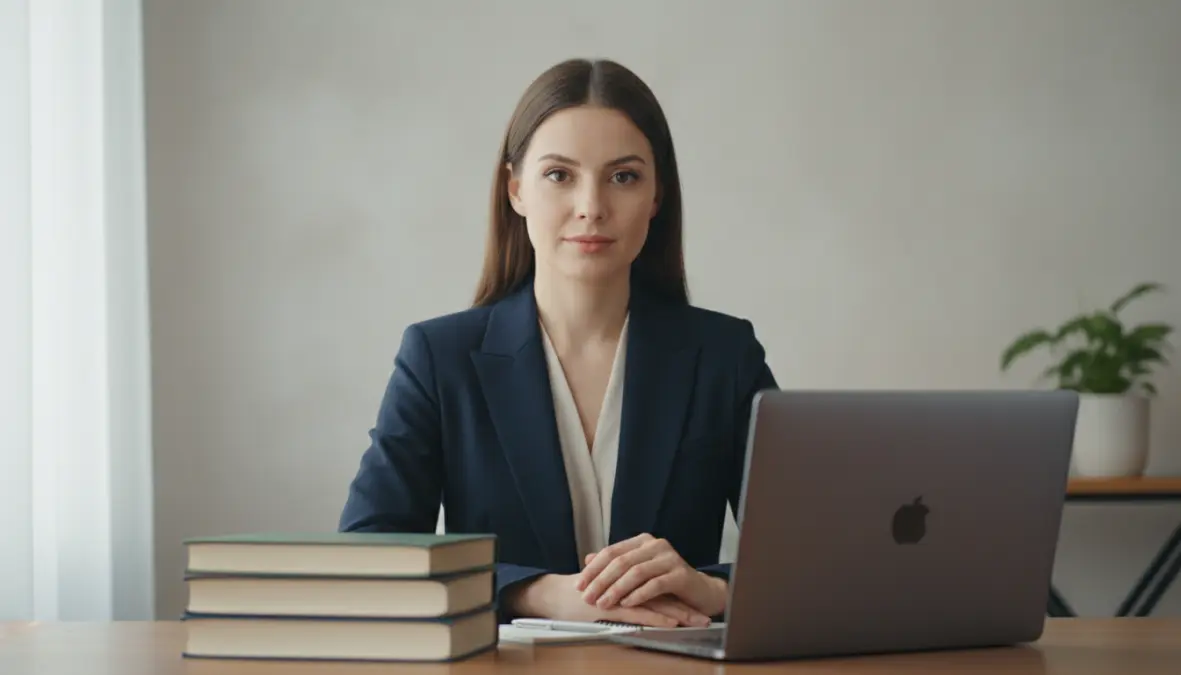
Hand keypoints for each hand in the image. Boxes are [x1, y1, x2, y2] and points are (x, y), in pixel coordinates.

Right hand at [506, 573, 709, 627]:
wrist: (556, 595)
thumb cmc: (581, 593)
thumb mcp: (607, 585)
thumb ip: (624, 584)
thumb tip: (644, 589)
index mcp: (628, 578)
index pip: (659, 585)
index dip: (679, 594)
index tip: (698, 604)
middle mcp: (627, 583)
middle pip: (663, 593)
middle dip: (686, 605)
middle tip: (705, 615)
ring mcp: (620, 595)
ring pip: (655, 603)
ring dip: (678, 613)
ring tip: (696, 621)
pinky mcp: (611, 607)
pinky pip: (639, 613)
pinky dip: (657, 618)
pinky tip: (672, 623)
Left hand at [575, 533, 727, 617]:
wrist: (700, 592)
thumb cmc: (666, 583)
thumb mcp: (638, 572)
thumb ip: (616, 564)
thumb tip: (588, 559)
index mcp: (643, 541)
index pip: (612, 551)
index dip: (594, 569)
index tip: (579, 585)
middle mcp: (656, 545)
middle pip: (621, 561)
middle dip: (601, 581)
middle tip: (587, 597)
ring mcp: (670, 558)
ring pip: (636, 572)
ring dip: (617, 589)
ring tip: (603, 603)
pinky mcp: (681, 574)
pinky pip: (655, 584)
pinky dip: (638, 595)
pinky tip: (626, 604)